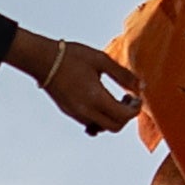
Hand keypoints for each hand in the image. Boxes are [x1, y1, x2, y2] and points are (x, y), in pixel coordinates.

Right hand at [18, 36, 138, 136]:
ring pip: (103, 128)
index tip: (137, 96)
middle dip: (127, 115)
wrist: (42, 60)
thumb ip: (123, 74)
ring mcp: (76, 114)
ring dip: (114, 118)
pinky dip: (101, 119)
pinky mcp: (70, 113)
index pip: (124, 115)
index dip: (136, 108)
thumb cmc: (72, 56)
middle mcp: (86, 110)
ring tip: (115, 100)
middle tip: (128, 98)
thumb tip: (141, 86)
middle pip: (115, 126)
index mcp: (95, 97)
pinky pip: (91, 124)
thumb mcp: (101, 60)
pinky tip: (100, 104)